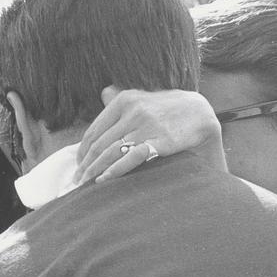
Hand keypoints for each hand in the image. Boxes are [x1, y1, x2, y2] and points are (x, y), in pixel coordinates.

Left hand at [74, 87, 225, 184]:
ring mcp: (146, 125)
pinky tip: (104, 180)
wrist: (200, 112)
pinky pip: (131, 157)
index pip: (94, 130)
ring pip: (111, 151)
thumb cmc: (167, 108)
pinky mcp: (160, 140)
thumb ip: (121, 98)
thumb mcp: (143, 96)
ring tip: (86, 183)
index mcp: (124, 100)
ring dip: (95, 170)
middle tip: (77, 180)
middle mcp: (133, 110)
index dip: (82, 150)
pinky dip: (115, 170)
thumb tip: (103, 93)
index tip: (78, 164)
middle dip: (85, 164)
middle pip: (100, 143)